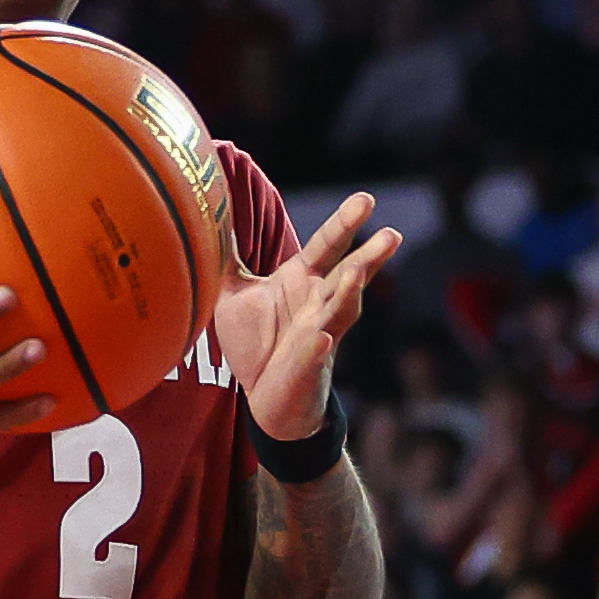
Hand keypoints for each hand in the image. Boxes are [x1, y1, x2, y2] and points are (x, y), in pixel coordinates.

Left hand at [212, 190, 402, 439]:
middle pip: (348, 276)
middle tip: (391, 234)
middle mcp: (318, 304)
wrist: (264, 398)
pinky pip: (314, 356)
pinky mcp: (307, 368)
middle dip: (369, 257)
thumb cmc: (257, 342)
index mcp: (303, 280)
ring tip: (357, 273)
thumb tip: (208, 216)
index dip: (345, 224)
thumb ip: (226, 259)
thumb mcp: (234, 295)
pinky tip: (322, 340)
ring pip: (340, 312)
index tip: (367, 200)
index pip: (327, 246)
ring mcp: (318, 336)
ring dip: (348, 293)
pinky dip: (317, 348)